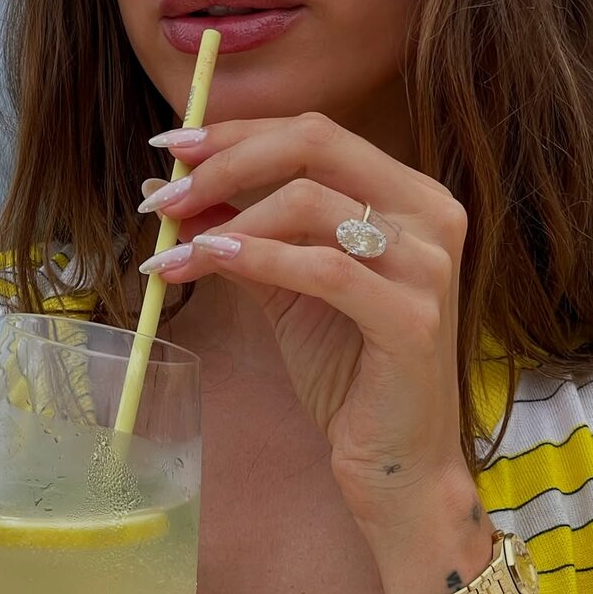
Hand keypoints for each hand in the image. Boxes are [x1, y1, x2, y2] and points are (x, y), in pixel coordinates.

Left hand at [139, 114, 472, 536]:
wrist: (397, 460)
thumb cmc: (349, 377)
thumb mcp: (288, 292)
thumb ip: (246, 238)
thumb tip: (178, 195)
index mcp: (406, 197)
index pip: (315, 134)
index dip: (236, 133)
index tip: (172, 146)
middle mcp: (429, 216)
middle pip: (314, 146)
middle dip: (224, 163)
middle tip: (163, 196)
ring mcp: (428, 266)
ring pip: (311, 204)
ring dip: (227, 222)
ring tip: (173, 249)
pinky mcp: (414, 319)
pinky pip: (325, 270)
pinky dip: (259, 259)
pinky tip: (210, 263)